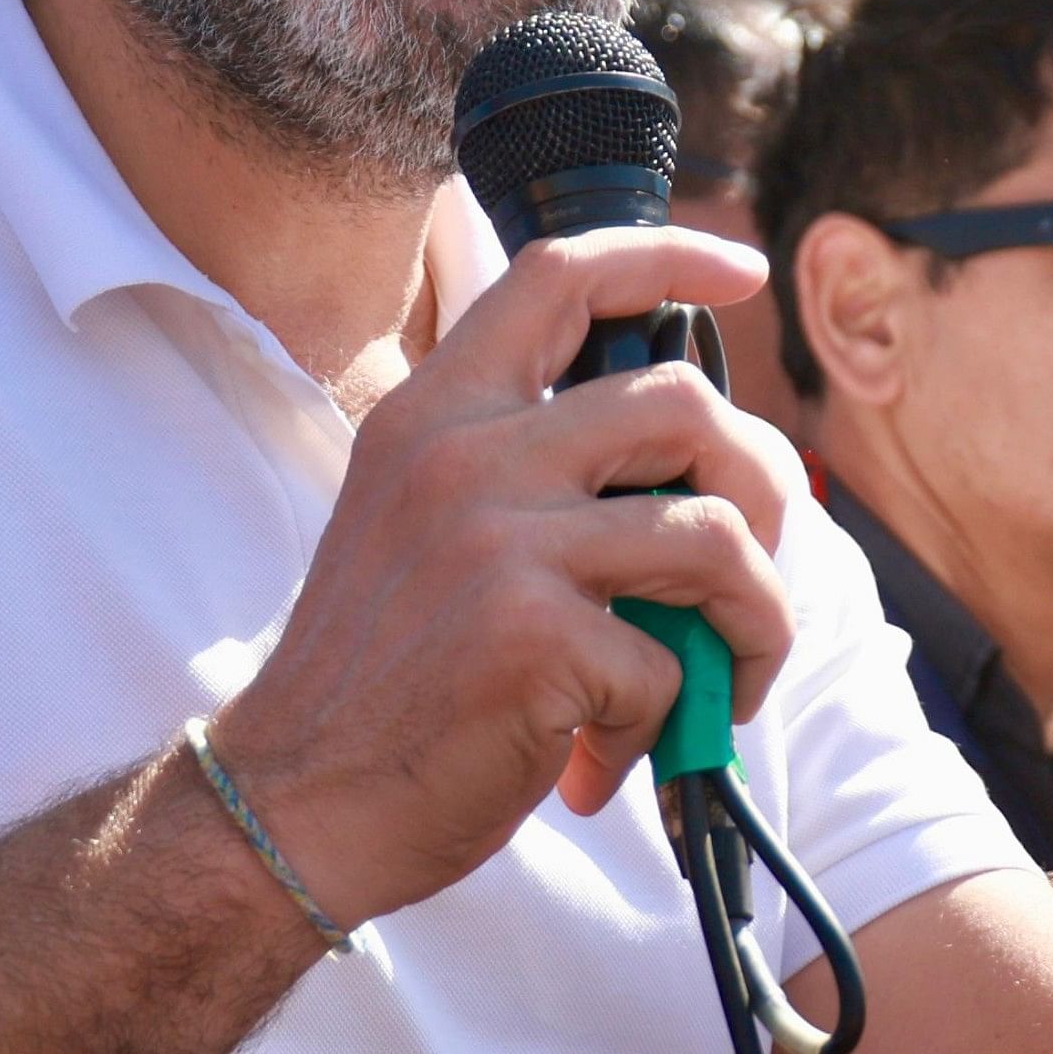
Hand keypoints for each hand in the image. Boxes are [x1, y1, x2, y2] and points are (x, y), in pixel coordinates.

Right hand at [206, 226, 806, 930]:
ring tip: (720, 682)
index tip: (741, 271)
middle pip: (683, 402)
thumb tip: (688, 467)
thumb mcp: (419, 521)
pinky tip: (605, 760)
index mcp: (434, 411)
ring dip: (753, 621)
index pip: (560, 273)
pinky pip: (672, 664)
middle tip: (749, 568)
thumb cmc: (379, 675)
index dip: (669, 255)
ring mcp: (498, 542)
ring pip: (714, 534)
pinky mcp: (533, 638)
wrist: (293, 798)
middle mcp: (464, 455)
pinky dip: (667, 725)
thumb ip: (520, 467)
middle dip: (759, 487)